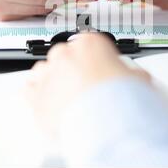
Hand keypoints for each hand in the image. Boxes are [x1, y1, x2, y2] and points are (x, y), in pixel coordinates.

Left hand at [26, 34, 150, 135]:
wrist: (105, 124)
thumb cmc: (119, 101)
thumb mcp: (138, 80)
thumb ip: (132, 73)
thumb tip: (137, 77)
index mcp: (90, 43)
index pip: (89, 42)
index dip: (96, 57)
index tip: (99, 67)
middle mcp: (65, 54)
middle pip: (65, 54)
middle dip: (73, 68)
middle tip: (86, 85)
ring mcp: (48, 74)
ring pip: (45, 69)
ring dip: (53, 79)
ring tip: (68, 96)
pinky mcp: (34, 96)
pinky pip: (29, 89)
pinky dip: (36, 94)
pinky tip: (48, 101)